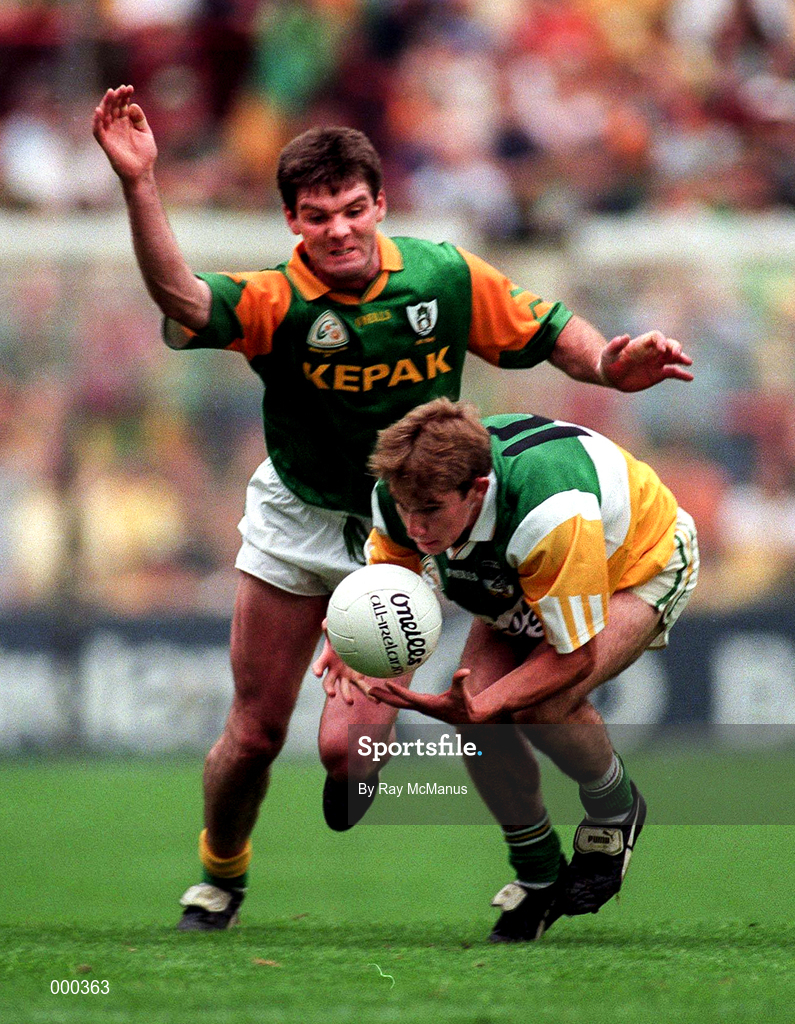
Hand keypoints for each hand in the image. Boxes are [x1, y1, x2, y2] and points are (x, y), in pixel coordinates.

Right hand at [92, 85, 157, 181]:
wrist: (142, 173)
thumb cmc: (145, 155)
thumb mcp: (146, 134)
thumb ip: (140, 120)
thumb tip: (132, 105)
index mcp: (126, 123)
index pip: (122, 105)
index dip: (125, 96)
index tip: (129, 88)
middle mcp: (116, 126)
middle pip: (113, 107)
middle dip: (116, 97)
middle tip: (121, 88)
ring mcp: (110, 133)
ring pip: (104, 115)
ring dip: (106, 103)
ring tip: (111, 93)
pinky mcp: (105, 142)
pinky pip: (97, 130)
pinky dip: (96, 120)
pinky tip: (99, 110)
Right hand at [312, 630, 375, 704]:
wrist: (348, 643)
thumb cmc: (339, 636)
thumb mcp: (334, 631)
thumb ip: (330, 627)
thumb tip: (325, 622)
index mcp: (327, 659)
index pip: (319, 665)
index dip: (318, 669)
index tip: (318, 673)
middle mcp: (333, 671)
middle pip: (328, 682)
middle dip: (329, 688)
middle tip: (332, 694)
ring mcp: (344, 676)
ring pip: (344, 688)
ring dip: (346, 695)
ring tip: (350, 702)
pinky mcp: (356, 678)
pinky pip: (362, 687)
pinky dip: (369, 694)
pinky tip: (376, 700)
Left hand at [369, 669, 493, 724]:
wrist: (466, 719)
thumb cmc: (464, 705)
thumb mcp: (462, 692)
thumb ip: (460, 681)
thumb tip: (465, 670)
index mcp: (428, 704)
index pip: (409, 697)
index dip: (398, 691)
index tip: (386, 684)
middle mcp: (421, 707)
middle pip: (398, 703)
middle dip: (384, 697)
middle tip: (369, 690)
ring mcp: (420, 707)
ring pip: (398, 702)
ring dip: (385, 697)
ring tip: (371, 690)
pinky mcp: (421, 705)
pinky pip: (403, 701)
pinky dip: (393, 697)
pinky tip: (387, 691)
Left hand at [599, 331, 692, 391]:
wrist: (611, 376)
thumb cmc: (608, 362)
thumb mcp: (608, 354)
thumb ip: (615, 345)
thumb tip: (624, 336)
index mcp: (642, 344)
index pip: (656, 337)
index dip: (660, 341)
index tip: (660, 349)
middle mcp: (652, 351)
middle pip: (669, 344)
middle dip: (674, 347)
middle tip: (676, 354)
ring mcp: (657, 362)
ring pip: (674, 357)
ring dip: (681, 358)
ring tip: (688, 362)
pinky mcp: (658, 374)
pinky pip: (674, 372)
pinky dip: (682, 374)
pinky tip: (690, 377)